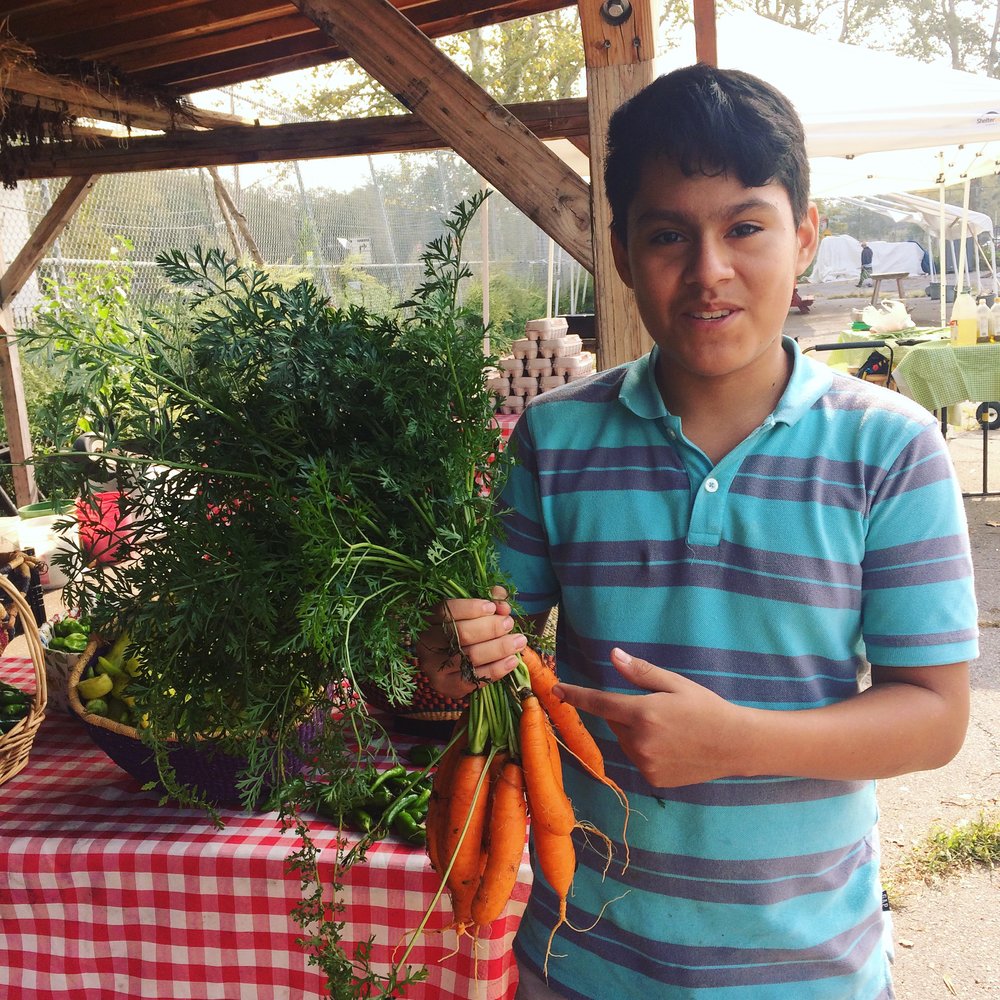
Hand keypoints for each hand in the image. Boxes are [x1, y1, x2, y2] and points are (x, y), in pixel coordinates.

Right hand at [415, 587, 527, 699]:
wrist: (452, 667)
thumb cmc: (463, 632)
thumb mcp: (471, 612)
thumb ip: (486, 601)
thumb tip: (500, 596)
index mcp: (427, 620)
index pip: (445, 611)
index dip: (470, 608)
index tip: (492, 607)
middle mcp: (426, 644)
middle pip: (460, 634)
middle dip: (490, 628)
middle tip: (509, 623)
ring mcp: (434, 668)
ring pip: (470, 657)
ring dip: (499, 648)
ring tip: (519, 641)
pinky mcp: (447, 687)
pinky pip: (475, 679)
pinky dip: (497, 669)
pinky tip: (512, 660)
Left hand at [553, 648, 746, 787]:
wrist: (735, 745)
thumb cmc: (706, 707)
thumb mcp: (675, 683)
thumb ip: (640, 672)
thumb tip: (613, 656)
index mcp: (643, 714)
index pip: (598, 703)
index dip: (575, 696)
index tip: (556, 690)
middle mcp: (639, 742)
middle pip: (615, 722)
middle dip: (627, 712)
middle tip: (658, 709)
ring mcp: (645, 764)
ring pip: (625, 741)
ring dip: (635, 733)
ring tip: (669, 729)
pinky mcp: (652, 779)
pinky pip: (637, 758)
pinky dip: (646, 750)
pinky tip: (671, 746)